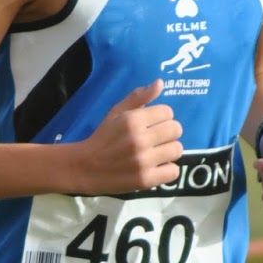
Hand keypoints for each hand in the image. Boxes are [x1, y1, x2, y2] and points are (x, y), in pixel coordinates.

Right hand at [75, 79, 182, 193]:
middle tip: (156, 139)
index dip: (162, 117)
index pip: (168, 111)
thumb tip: (160, 83)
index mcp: (132, 120)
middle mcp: (139, 139)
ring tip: (157, 153)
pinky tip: (156, 167)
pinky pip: (173, 171)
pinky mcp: (146, 179)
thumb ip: (138, 97)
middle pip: (176, 129)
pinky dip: (167, 169)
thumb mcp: (116, 113)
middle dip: (168, 133)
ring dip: (169, 151)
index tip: (152, 124)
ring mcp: (143, 161)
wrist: (85, 168)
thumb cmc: (103, 138)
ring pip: (177, 149)